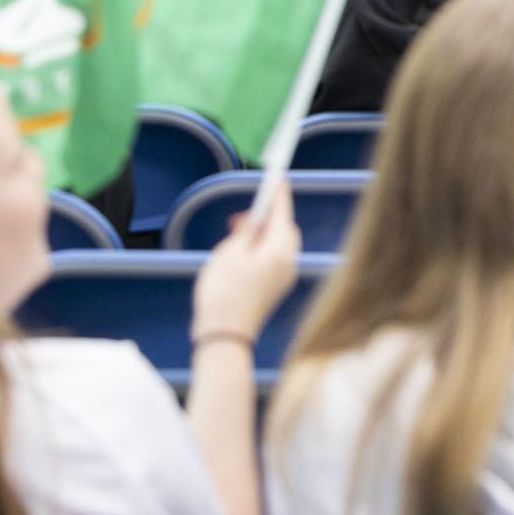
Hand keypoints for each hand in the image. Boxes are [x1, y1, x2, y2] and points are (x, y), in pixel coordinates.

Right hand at [193, 175, 301, 339]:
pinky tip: (241, 256)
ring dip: (261, 236)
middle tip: (240, 217)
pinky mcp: (276, 289)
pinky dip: (262, 251)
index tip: (277, 176)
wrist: (224, 338)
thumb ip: (246, 231)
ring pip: (279, 245)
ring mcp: (285, 278)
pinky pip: (275, 260)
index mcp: (280, 250)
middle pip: (285, 229)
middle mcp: (289, 262)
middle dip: (267, 219)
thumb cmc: (223, 293)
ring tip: (234, 238)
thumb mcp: (229, 253)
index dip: (278, 193)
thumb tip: (257, 219)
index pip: (283, 212)